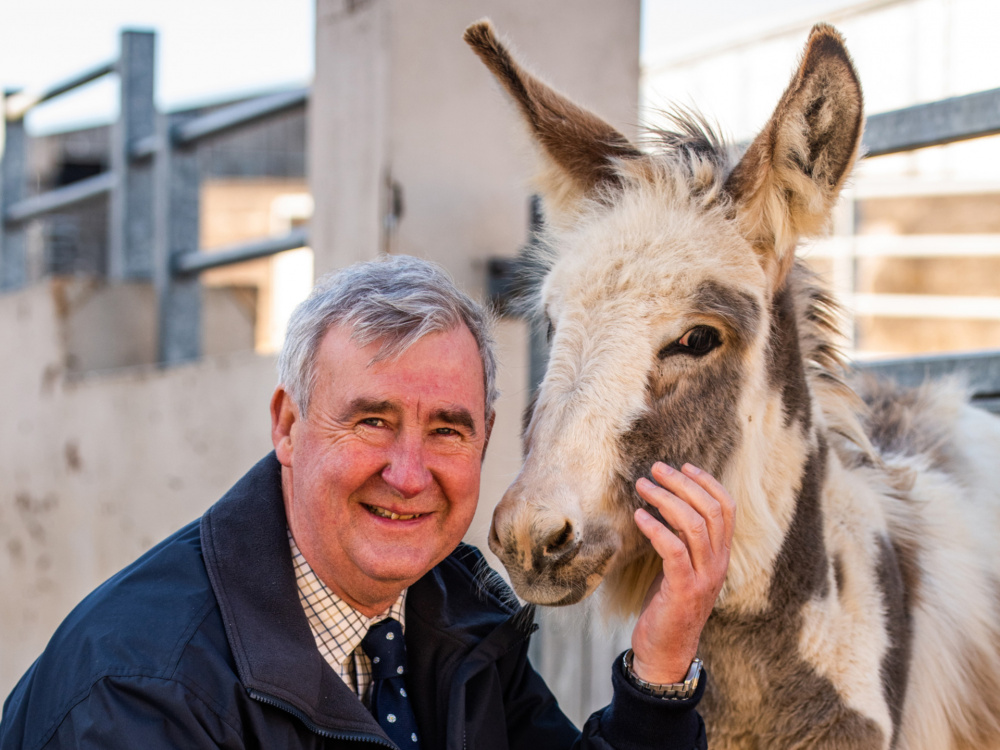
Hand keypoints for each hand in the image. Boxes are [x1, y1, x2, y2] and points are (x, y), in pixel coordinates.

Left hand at [629, 462, 734, 683]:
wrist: (666, 651)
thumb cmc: (668, 605)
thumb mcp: (681, 567)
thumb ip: (682, 540)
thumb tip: (665, 503)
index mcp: (721, 555)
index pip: (726, 508)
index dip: (707, 482)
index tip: (684, 465)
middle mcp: (719, 563)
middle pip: (710, 509)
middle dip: (682, 483)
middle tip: (655, 469)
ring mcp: (704, 577)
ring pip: (693, 524)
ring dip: (665, 499)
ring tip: (642, 486)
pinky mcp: (684, 589)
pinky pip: (674, 549)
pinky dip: (655, 528)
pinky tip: (638, 517)